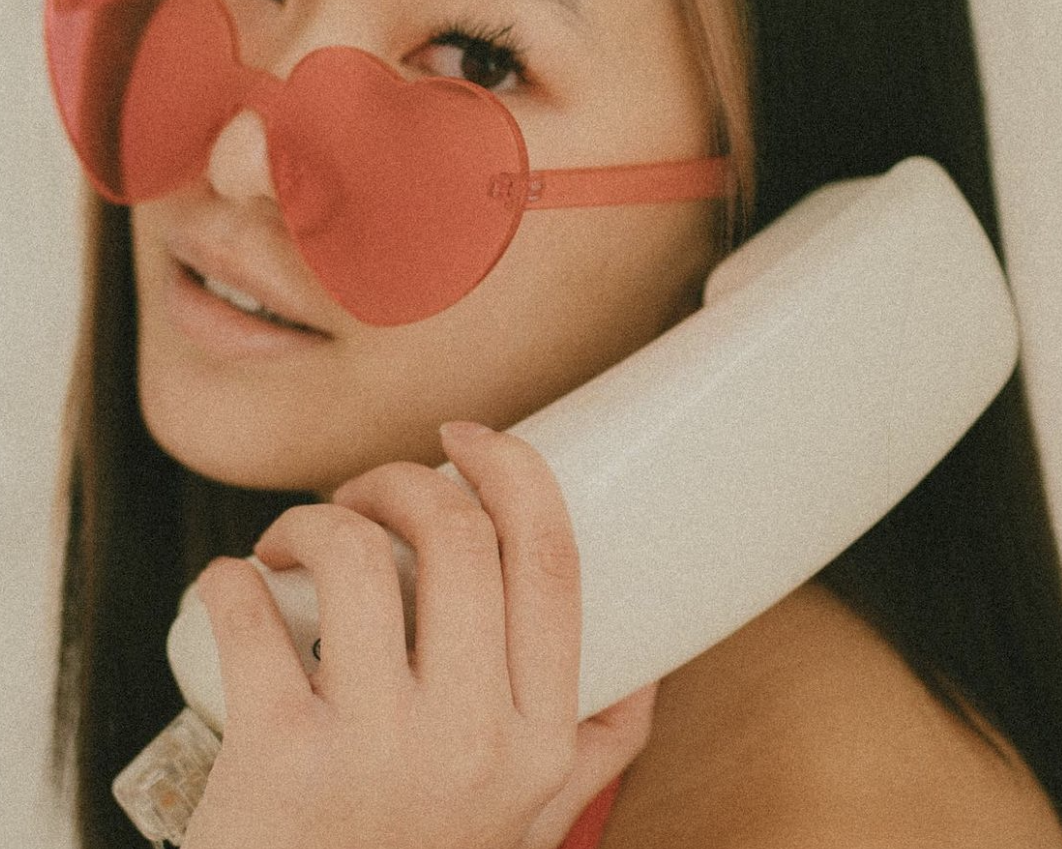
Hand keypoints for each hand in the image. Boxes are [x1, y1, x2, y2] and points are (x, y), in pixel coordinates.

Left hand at [183, 422, 656, 848]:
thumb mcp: (531, 822)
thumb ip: (596, 746)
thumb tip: (645, 662)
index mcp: (542, 740)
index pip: (552, 562)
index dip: (514, 471)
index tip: (468, 438)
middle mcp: (474, 743)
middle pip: (457, 536)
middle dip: (402, 480)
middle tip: (366, 495)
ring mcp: (375, 754)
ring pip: (357, 558)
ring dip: (315, 518)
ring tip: (294, 543)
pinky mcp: (276, 762)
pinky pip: (250, 614)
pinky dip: (229, 578)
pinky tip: (232, 586)